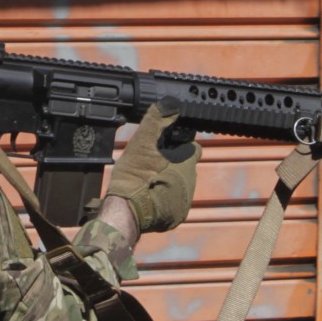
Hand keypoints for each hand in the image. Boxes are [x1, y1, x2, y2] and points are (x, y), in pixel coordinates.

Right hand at [103, 100, 198, 232]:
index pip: (194, 148)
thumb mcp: (142, 143)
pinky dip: (165, 199)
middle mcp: (191, 182)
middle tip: (153, 165)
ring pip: (181, 186)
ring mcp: (185, 201)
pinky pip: (175, 203)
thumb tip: (169, 104)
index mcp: (186, 162)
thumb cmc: (134, 176)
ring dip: (170, 182)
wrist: (127, 210)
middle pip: (186, 167)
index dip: (181, 146)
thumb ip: (156, 121)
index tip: (167, 148)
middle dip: (174, 165)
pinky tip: (150, 196)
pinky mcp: (177, 216)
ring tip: (150, 182)